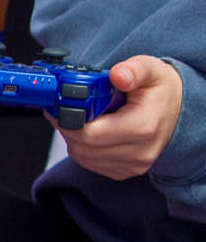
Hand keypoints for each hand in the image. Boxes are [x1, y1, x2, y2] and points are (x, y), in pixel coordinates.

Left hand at [59, 55, 182, 179]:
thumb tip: (118, 75)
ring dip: (74, 137)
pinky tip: (91, 130)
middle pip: (82, 146)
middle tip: (68, 108)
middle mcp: (139, 152)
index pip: (90, 133)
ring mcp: (132, 165)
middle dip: (69, 126)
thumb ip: (134, 70)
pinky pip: (90, 162)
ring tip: (83, 117)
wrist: (178, 111)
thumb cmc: (160, 90)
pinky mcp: (124, 172)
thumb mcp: (151, 70)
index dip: (69, 119)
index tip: (63, 104)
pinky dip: (83, 147)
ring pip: (82, 155)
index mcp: (144, 127)